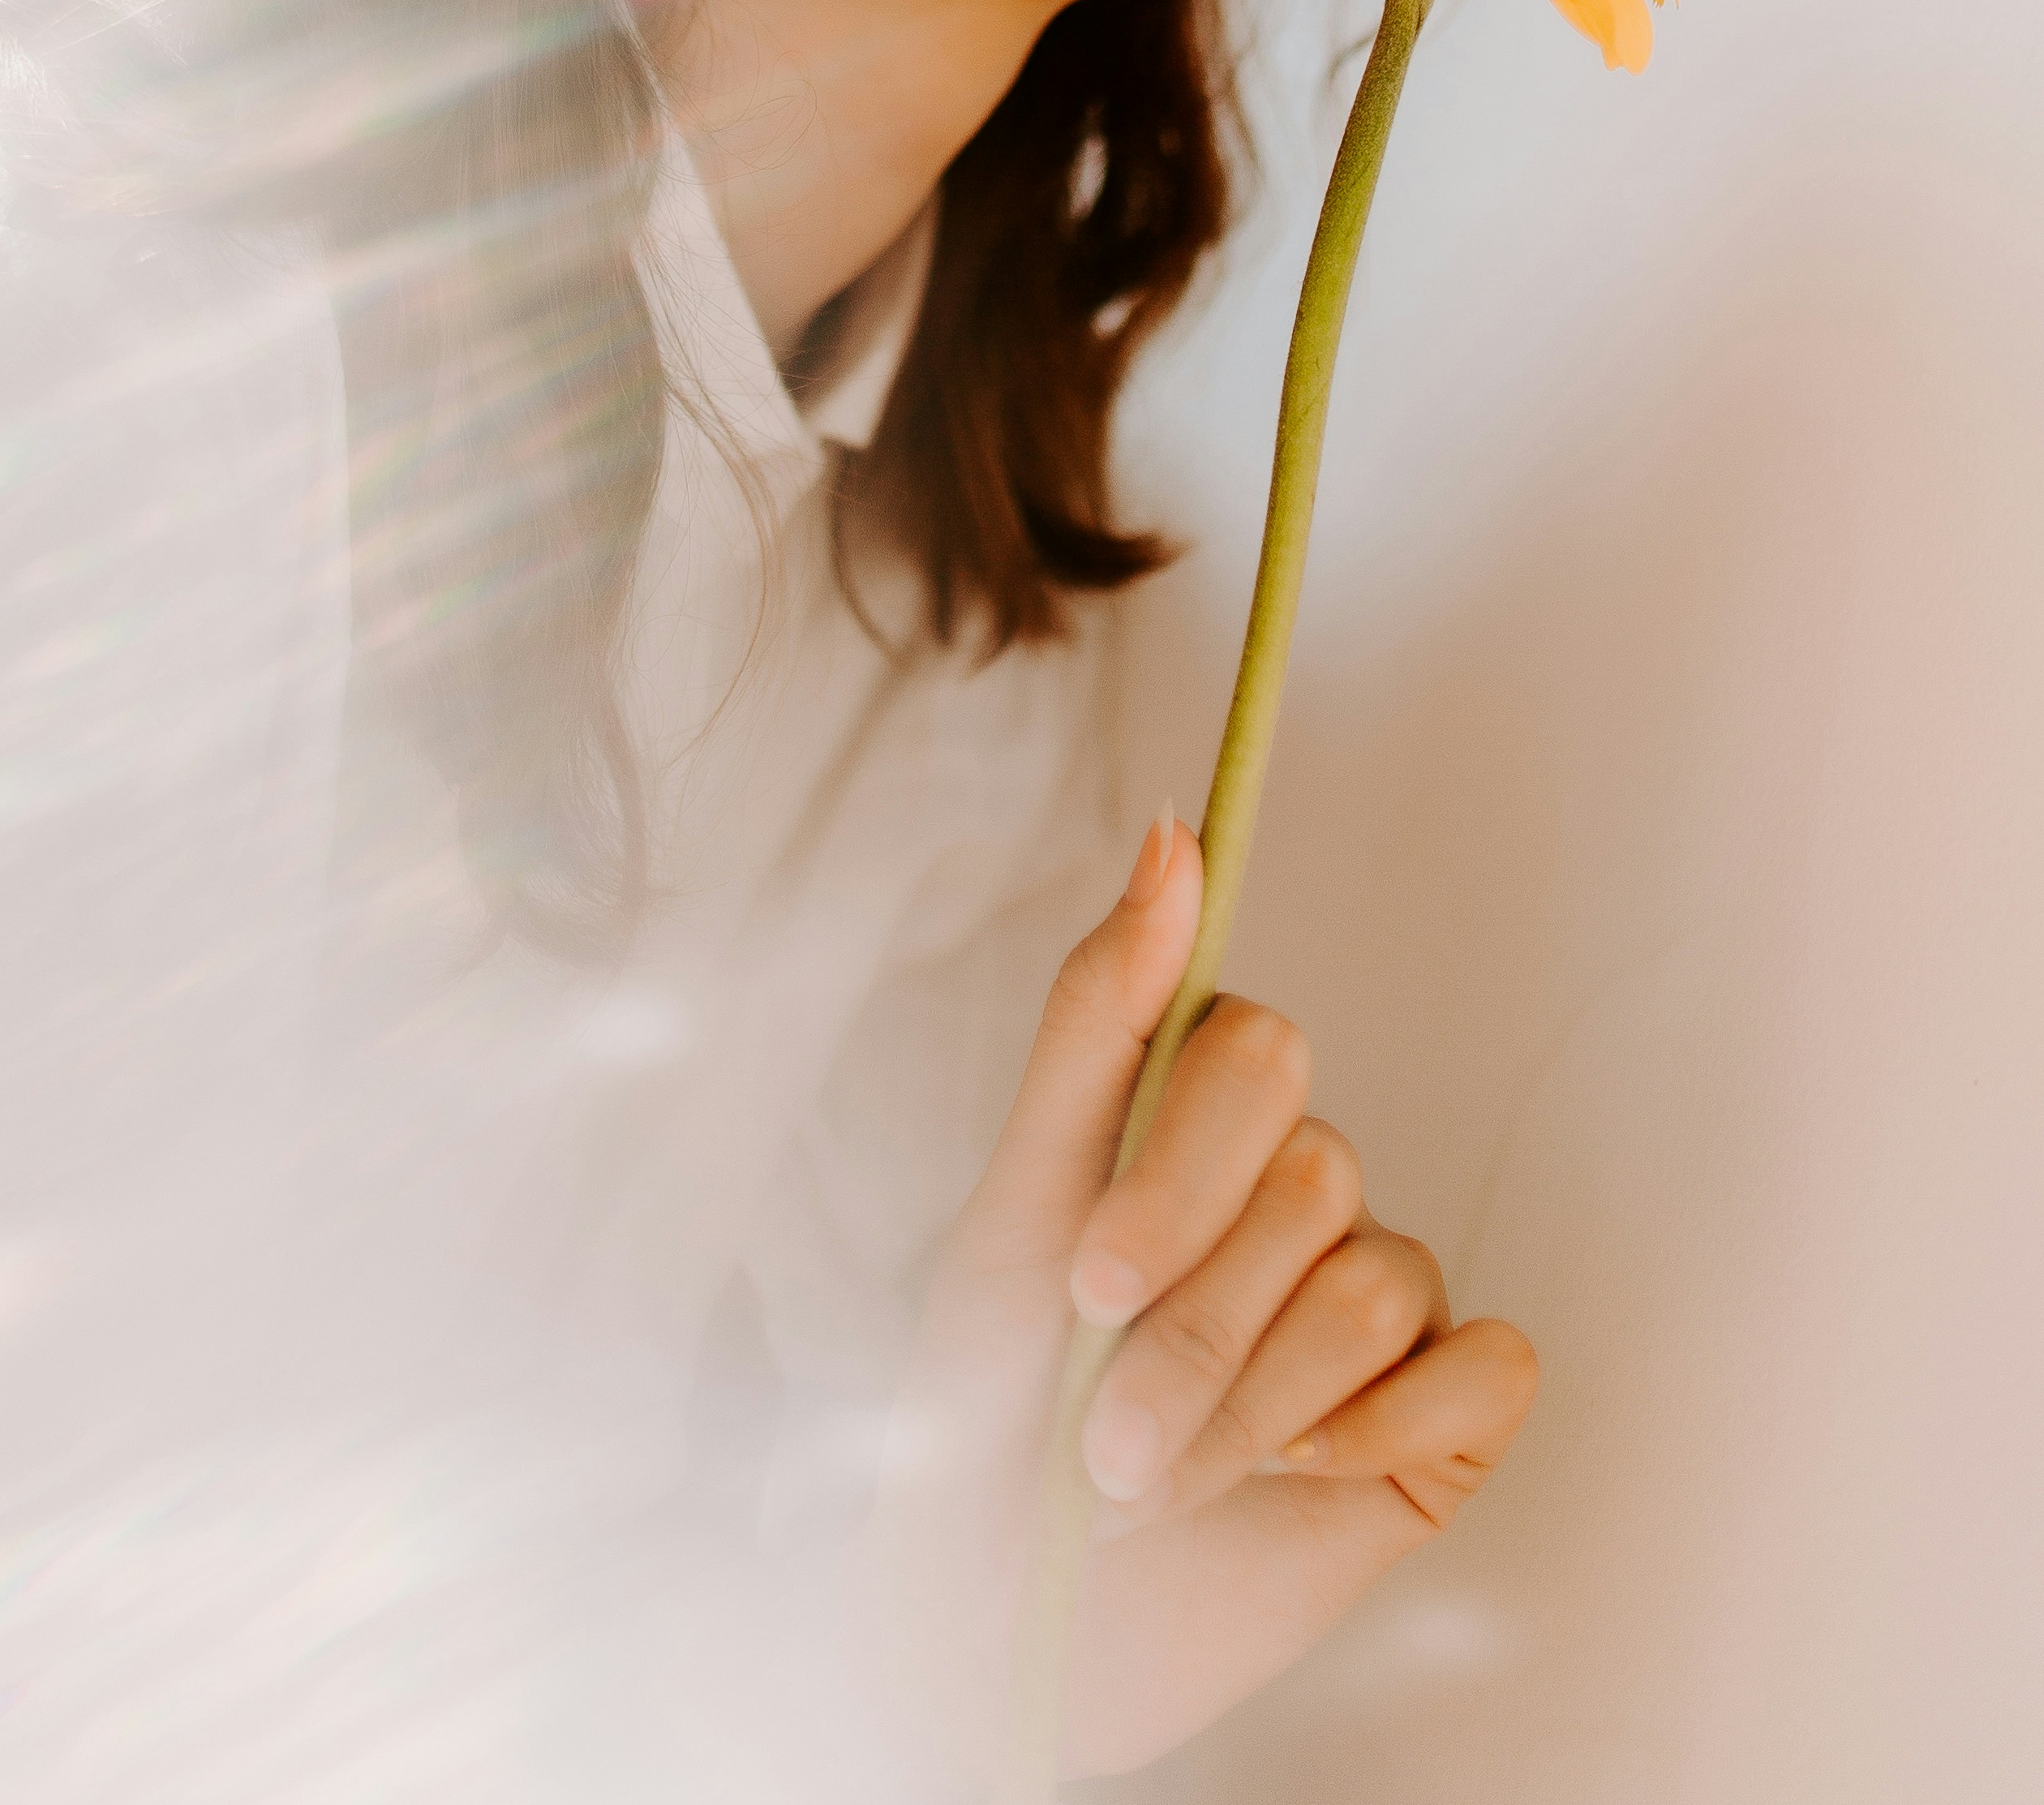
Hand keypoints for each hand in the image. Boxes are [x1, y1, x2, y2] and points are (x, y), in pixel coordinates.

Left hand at [879, 815, 1536, 1783]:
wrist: (1004, 1630)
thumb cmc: (982, 1417)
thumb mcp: (1007, 1212)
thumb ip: (1095, 1019)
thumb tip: (1173, 832)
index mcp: (1195, 1125)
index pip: (1256, 1046)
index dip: (1178, 1172)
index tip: (1086, 1276)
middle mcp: (1300, 1195)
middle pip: (1311, 1175)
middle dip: (1189, 1324)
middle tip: (1098, 1427)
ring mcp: (1376, 1303)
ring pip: (1372, 1285)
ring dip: (1239, 1408)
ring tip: (1145, 1484)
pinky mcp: (1441, 1416)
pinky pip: (1480, 1368)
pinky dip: (1374, 1429)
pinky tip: (1293, 1472)